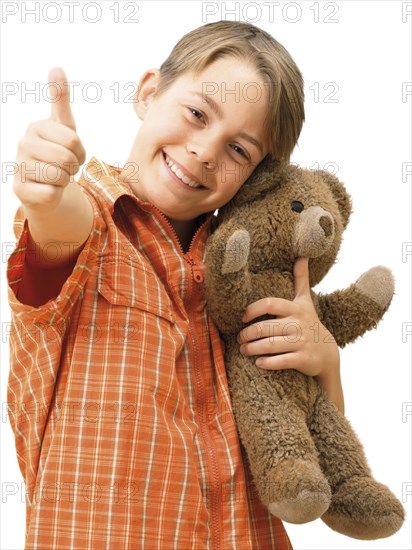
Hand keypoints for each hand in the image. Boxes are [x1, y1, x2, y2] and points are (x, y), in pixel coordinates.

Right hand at [13, 67, 85, 211]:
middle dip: (72, 168)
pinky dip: (55, 194)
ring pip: (59, 177)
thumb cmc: (56, 154)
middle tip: (65, 168)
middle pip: (66, 158)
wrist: (45, 187)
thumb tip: (56, 67)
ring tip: (56, 178)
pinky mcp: (19, 190)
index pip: (73, 140)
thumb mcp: (63, 127)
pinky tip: (47, 190)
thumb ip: (60, 99)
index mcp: (36, 127)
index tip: (72, 153)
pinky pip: (50, 194)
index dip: (80, 152)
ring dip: (64, 181)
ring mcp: (19, 167)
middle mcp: (23, 144)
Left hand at [237, 257, 339, 378]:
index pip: (270, 303)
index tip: (243, 317)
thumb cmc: (309, 323)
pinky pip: (282, 361)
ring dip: (253, 349)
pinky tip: (258, 363)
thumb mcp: (305, 302)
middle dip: (248, 334)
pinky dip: (268, 363)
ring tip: (243, 350)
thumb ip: (300, 279)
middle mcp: (298, 324)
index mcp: (295, 309)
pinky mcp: (304, 359)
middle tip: (239, 339)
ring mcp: (302, 342)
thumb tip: (302, 255)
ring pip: (271, 345)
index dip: (253, 309)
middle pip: (266, 327)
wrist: (328, 353)